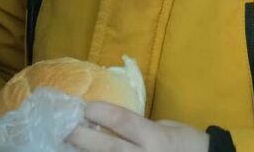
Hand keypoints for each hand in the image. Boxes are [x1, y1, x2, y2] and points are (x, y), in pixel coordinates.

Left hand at [67, 103, 209, 151]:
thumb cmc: (188, 144)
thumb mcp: (167, 128)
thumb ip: (141, 127)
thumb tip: (112, 124)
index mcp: (155, 138)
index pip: (122, 121)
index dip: (100, 113)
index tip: (86, 107)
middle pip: (106, 147)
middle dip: (82, 137)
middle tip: (66, 128)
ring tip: (69, 146)